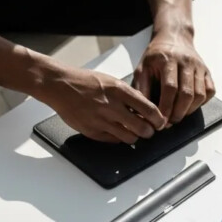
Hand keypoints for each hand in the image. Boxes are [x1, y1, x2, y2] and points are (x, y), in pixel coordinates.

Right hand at [41, 67, 165, 143]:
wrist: (60, 86)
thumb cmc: (85, 82)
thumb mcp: (111, 81)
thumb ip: (129, 95)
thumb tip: (146, 109)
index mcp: (119, 90)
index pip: (148, 109)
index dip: (158, 119)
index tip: (160, 122)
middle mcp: (111, 106)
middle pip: (142, 128)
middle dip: (149, 131)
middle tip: (149, 130)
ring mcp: (101, 120)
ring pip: (129, 137)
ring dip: (135, 136)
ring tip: (133, 131)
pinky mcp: (92, 131)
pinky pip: (113, 140)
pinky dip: (119, 138)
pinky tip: (117, 131)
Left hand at [133, 31, 214, 124]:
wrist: (174, 37)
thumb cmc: (156, 56)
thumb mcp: (142, 68)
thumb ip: (141, 89)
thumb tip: (142, 111)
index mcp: (167, 59)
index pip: (170, 88)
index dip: (166, 107)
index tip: (160, 121)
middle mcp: (186, 61)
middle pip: (187, 94)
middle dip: (178, 113)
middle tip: (169, 123)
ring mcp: (199, 66)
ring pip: (200, 95)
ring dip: (189, 110)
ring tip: (178, 115)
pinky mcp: (207, 71)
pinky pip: (209, 91)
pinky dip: (201, 103)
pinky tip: (190, 106)